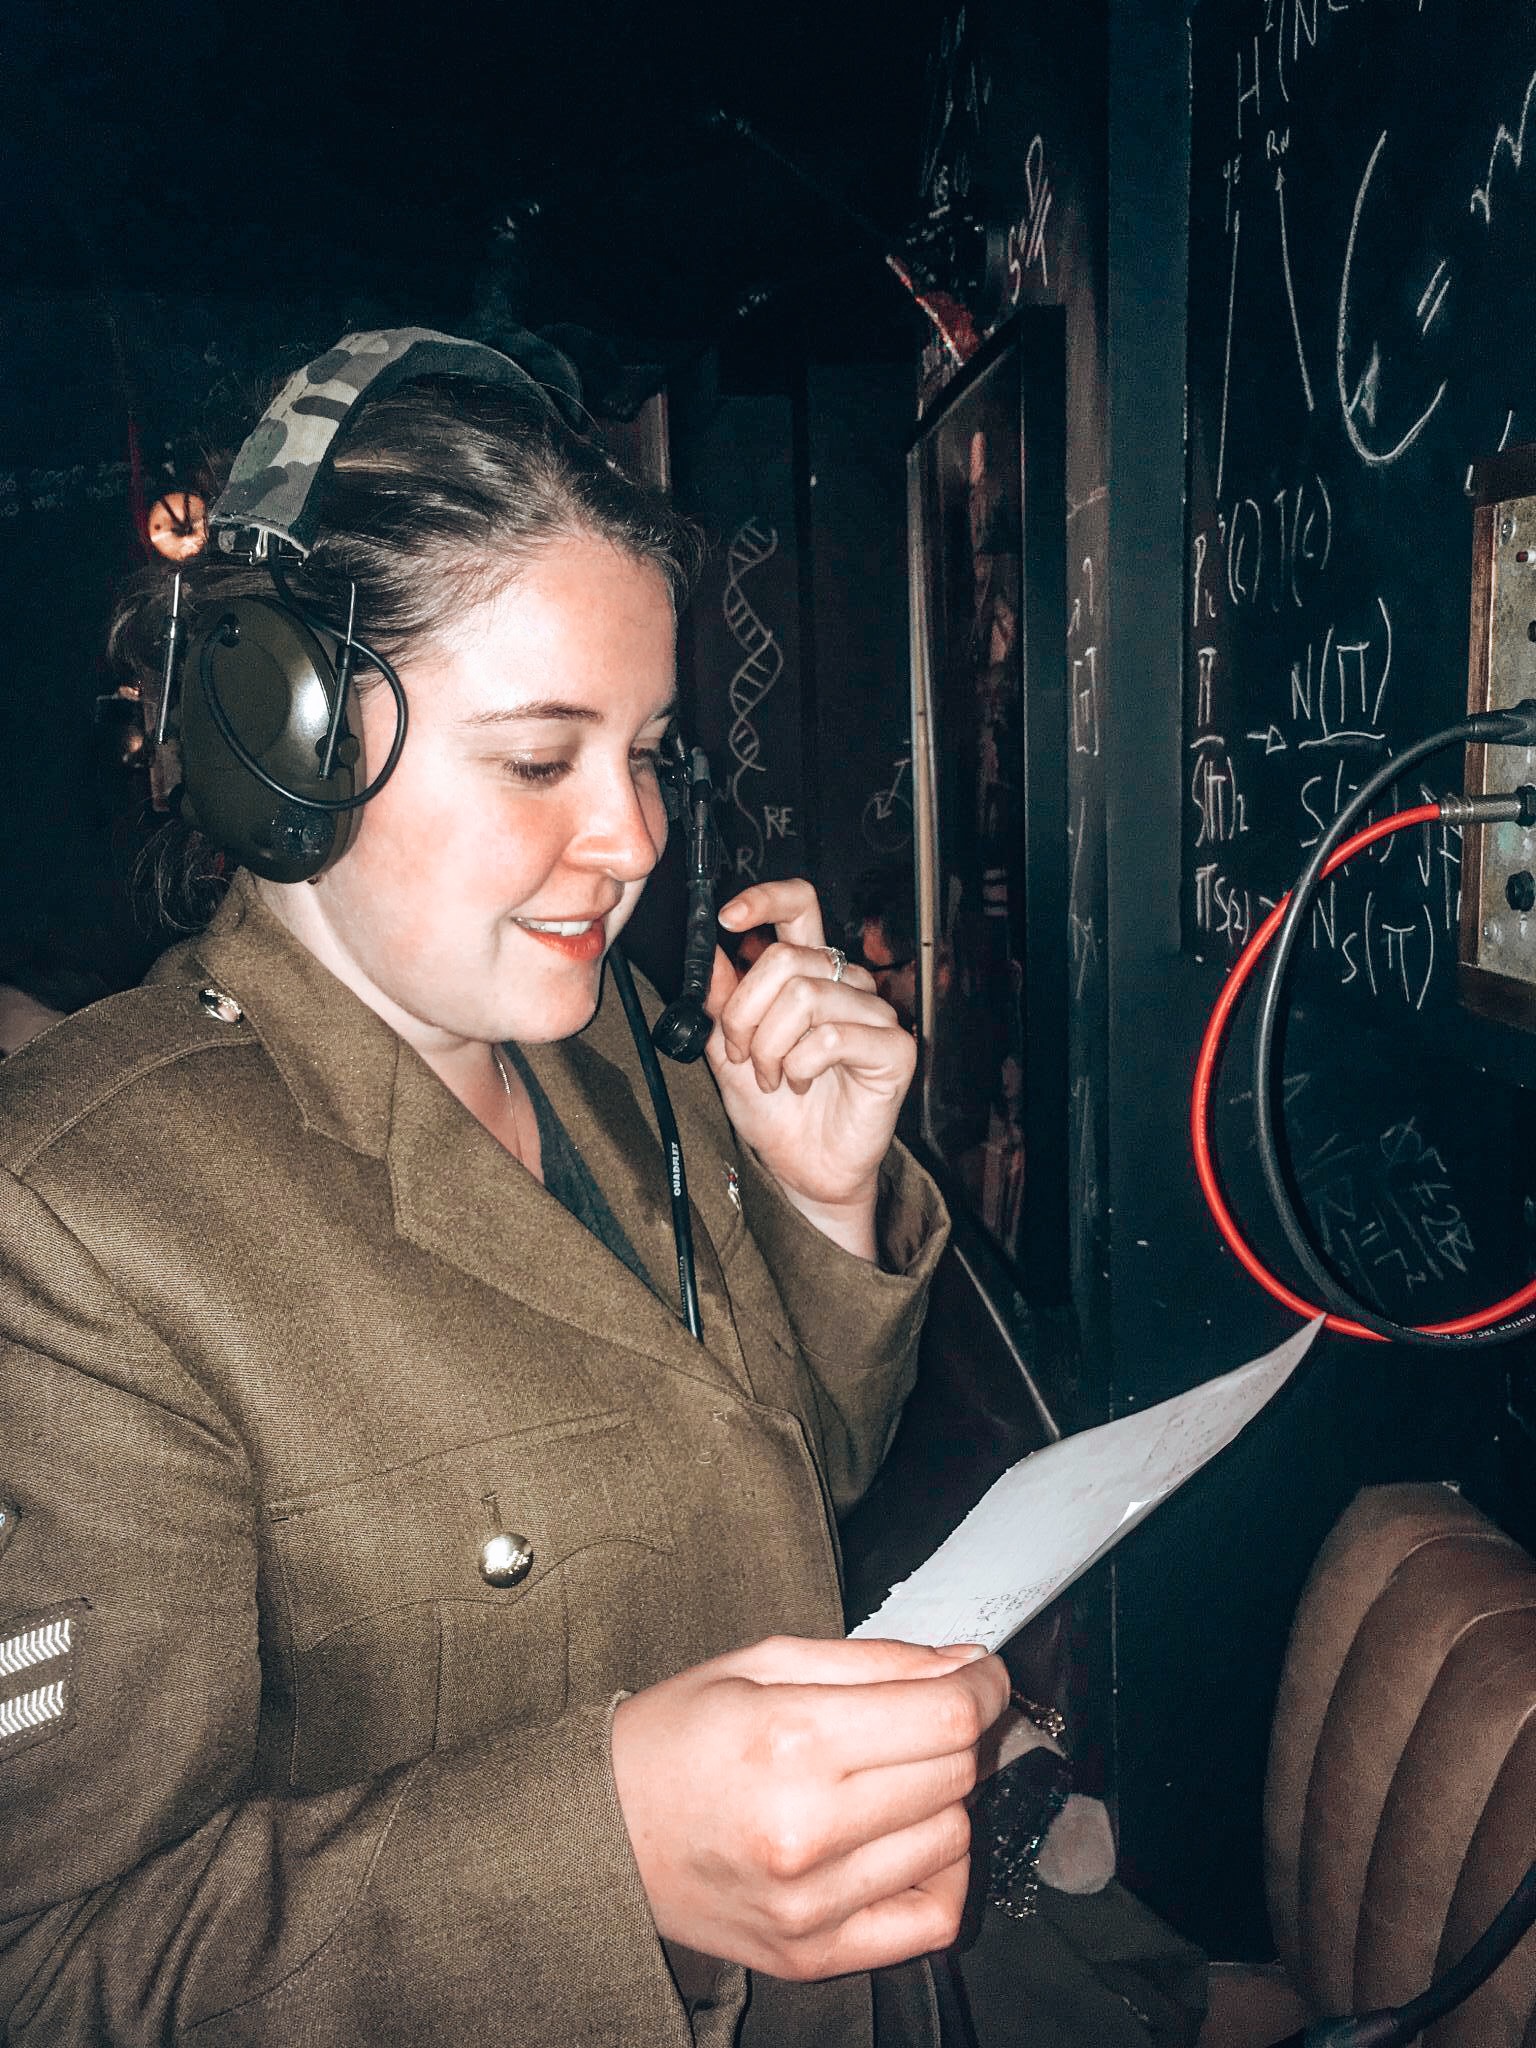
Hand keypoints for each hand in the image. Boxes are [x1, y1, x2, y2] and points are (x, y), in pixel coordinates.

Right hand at [610, 1635, 1008, 1979]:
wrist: (599, 1834)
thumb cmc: (674, 1738)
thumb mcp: (763, 1662)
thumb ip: (874, 1662)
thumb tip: (964, 1664)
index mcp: (792, 1739)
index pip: (946, 1716)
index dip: (984, 1685)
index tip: (982, 1673)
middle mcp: (807, 1828)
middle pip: (955, 1772)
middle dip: (958, 1730)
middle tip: (925, 1714)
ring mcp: (813, 1902)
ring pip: (952, 1837)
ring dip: (942, 1796)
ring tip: (891, 1775)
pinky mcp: (814, 1952)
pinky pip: (932, 1919)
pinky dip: (941, 1874)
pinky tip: (906, 1841)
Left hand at [709, 881, 916, 1257]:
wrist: (802, 1167)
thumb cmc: (776, 1111)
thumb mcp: (730, 1050)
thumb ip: (723, 1000)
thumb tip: (711, 952)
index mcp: (810, 973)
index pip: (800, 905)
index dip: (764, 899)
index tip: (728, 918)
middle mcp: (846, 984)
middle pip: (788, 957)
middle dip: (746, 1011)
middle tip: (743, 1053)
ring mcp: (874, 1014)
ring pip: (805, 997)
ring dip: (770, 1047)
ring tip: (771, 1077)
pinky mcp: (894, 1048)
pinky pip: (830, 1037)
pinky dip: (799, 1065)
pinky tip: (800, 1083)